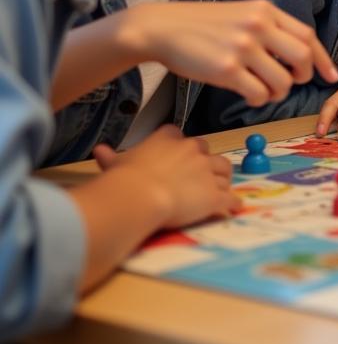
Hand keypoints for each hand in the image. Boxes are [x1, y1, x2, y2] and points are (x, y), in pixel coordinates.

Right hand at [93, 125, 239, 229]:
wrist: (140, 196)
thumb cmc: (125, 178)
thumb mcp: (117, 165)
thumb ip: (112, 157)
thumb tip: (98, 150)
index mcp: (170, 139)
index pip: (179, 136)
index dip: (180, 148)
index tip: (177, 158)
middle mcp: (193, 150)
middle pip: (208, 151)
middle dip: (206, 162)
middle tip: (202, 175)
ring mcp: (207, 171)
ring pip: (224, 171)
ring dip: (222, 179)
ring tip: (221, 188)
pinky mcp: (215, 195)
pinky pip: (229, 198)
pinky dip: (232, 202)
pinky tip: (234, 207)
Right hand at [126, 0, 337, 104]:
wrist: (162, 27)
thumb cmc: (203, 24)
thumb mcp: (242, 13)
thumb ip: (269, 27)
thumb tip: (297, 55)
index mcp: (265, 10)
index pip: (307, 35)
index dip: (322, 58)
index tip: (331, 75)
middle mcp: (258, 26)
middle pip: (302, 57)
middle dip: (303, 75)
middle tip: (292, 82)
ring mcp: (243, 47)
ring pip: (283, 80)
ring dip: (279, 92)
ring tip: (266, 90)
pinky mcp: (226, 69)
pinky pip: (259, 94)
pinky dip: (260, 100)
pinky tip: (250, 94)